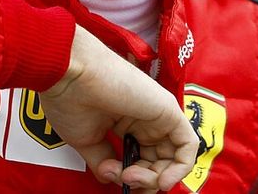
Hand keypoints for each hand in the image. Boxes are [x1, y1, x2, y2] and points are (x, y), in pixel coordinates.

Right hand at [41, 26, 196, 191]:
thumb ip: (104, 160)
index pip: (143, 160)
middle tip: (125, 180)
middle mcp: (145, 119)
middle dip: (145, 181)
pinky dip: (180, 168)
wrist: (70, 76)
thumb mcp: (88, 140)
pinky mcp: (168, 110)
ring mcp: (157, 115)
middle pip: (159, 162)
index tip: (118, 181)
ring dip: (155, 179)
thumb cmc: (70, 99)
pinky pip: (187, 145)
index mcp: (126, 123)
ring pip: (173, 158)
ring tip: (130, 175)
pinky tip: (161, 179)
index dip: (134, 179)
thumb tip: (112, 177)